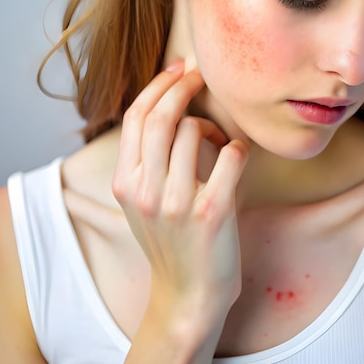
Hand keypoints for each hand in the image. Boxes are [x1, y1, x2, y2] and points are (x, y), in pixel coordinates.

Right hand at [112, 62, 248, 327]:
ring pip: (194, 131)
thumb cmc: (171, 241)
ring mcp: (177, 203)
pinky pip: (231, 156)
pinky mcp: (211, 212)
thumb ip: (145, 160)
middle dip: (183, 86)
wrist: (188, 295)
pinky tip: (238, 156)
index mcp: (125, 183)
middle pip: (161, 118)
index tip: (179, 68)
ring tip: (220, 139)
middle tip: (201, 75)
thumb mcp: (143, 201)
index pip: (135, 118)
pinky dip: (238, 147)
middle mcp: (145, 191)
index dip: (158, 86)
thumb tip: (168, 105)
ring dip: (213, 124)